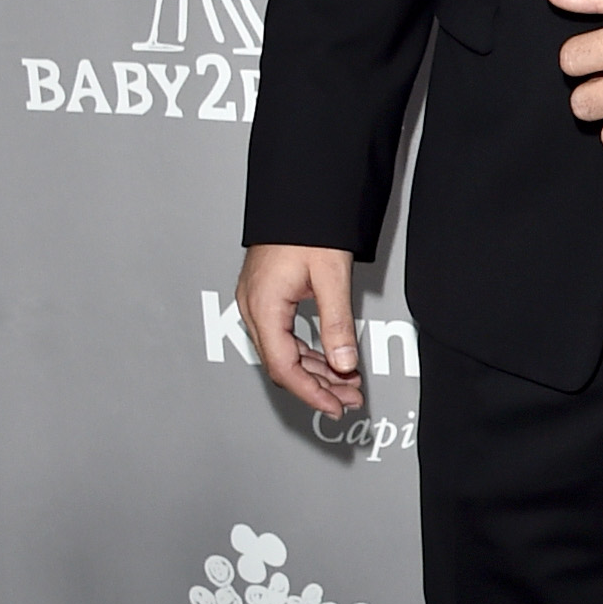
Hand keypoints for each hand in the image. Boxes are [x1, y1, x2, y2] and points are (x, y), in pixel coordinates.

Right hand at [238, 243, 363, 419]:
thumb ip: (337, 324)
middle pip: (282, 364)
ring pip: (283, 352)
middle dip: (318, 386)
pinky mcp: (266, 298)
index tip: (333, 406)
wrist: (297, 197)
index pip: (283, 366)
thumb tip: (344, 364)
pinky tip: (330, 360)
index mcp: (264, 306)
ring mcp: (257, 303)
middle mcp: (254, 308)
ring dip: (315, 371)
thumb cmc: (308, 228)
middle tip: (349, 398)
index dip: (311, 393)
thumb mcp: (331, 277)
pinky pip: (284, 336)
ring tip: (346, 383)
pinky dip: (307, 352)